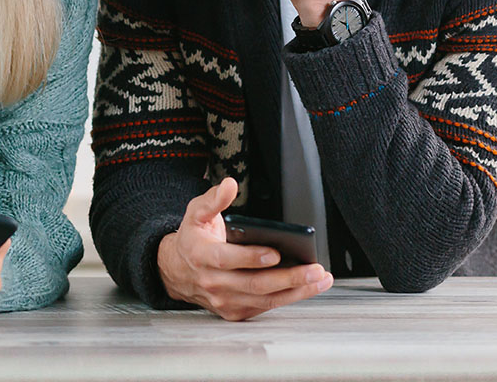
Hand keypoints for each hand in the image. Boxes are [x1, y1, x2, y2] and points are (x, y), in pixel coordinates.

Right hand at [157, 178, 332, 321]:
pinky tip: (306, 288)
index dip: (252, 258)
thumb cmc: (193, 239)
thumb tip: (230, 185)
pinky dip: (288, 298)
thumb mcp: (196, 213)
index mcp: (202, 255)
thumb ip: (214, 199)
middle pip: (254, 284)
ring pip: (264, 300)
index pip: (227, 260)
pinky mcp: (234, 311)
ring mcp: (224, 300)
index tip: (276, 253)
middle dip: (288, 278)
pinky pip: (264, 308)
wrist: (177, 271)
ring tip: (319, 279)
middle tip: (313, 269)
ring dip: (296, 291)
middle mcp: (213, 282)